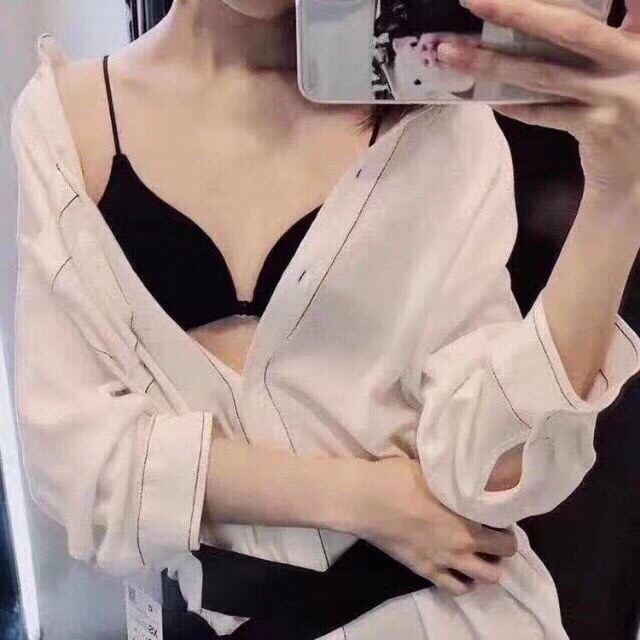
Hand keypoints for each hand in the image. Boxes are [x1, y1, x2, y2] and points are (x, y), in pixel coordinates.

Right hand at [353, 458, 517, 595]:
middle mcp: (463, 543)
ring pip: (486, 578)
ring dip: (487, 566)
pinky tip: (459, 570)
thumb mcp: (435, 470)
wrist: (367, 499)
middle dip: (502, 547)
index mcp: (468, 517)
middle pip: (503, 556)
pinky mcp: (426, 570)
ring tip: (478, 554)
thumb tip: (467, 473)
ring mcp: (445, 561)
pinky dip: (464, 582)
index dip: (506, 523)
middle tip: (491, 534)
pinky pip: (455, 588)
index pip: (506, 531)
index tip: (498, 514)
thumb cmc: (399, 477)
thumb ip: (456, 480)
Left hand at [436, 0, 639, 197]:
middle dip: (518, 11)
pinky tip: (489, 100)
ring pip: (545, 74)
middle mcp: (635, 59)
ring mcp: (615, 95)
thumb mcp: (639, 61)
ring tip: (454, 53)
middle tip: (474, 0)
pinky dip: (517, 106)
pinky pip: (545, 114)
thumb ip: (625, 28)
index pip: (626, 0)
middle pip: (569, 29)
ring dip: (494, 63)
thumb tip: (548, 14)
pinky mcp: (597, 127)